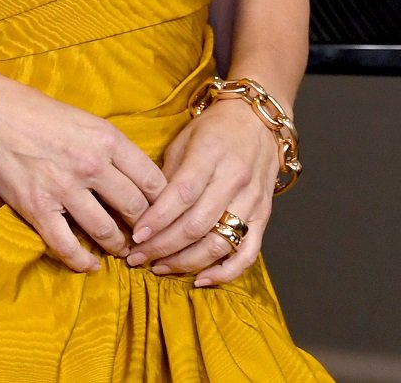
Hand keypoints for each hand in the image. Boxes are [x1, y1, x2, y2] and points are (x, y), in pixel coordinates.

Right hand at [0, 75, 168, 272]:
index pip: (153, 180)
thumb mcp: (82, 118)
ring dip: (119, 247)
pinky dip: (82, 262)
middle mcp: (92, 164)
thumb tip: (133, 173)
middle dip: (146, 229)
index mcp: (107, 138)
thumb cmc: (31, 109)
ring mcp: (64, 188)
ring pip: (107, 231)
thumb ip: (108, 145)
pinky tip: (90, 266)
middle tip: (148, 239)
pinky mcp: (37, 208)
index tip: (163, 213)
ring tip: (123, 252)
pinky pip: (67, 246)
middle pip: (136, 209)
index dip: (163, 202)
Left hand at [125, 99, 276, 286]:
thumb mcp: (184, 140)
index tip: (135, 236)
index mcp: (210, 155)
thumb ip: (167, 175)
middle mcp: (234, 179)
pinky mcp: (265, 217)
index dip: (157, 219)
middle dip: (163, 246)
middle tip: (137, 257)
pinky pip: (247, 254)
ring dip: (186, 263)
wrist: (258, 121)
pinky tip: (201, 280)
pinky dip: (225, 272)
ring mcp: (252, 201)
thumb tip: (143, 212)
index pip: (182, 194)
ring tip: (159, 268)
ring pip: (219, 243)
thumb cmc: (214, 130)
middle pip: (197, 224)